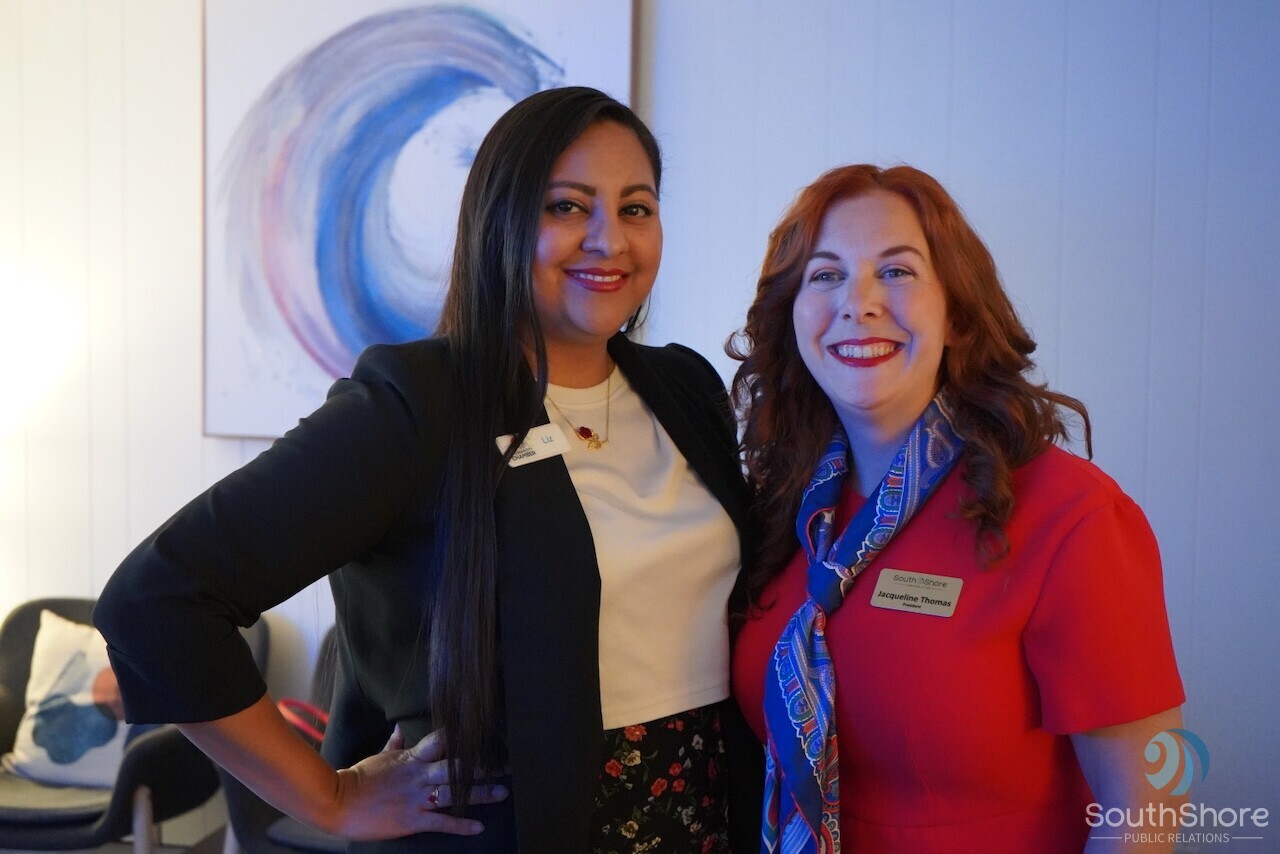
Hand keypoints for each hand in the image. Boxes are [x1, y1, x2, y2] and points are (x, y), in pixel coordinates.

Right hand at [328, 726, 508, 838]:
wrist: (338, 802)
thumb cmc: (359, 778)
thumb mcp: (379, 757)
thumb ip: (394, 743)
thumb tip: (400, 727)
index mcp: (411, 758)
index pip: (440, 740)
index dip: (461, 735)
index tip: (482, 731)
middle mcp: (418, 775)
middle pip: (455, 767)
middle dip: (480, 766)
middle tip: (504, 764)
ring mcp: (417, 798)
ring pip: (454, 792)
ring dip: (479, 793)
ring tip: (501, 792)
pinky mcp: (413, 820)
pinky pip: (442, 822)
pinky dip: (461, 825)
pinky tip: (479, 826)